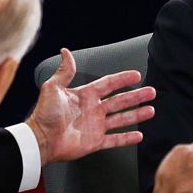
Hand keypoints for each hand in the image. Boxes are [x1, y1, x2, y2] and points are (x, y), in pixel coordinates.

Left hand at [26, 48, 155, 164]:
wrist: (40, 139)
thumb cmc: (44, 114)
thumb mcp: (53, 88)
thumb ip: (64, 71)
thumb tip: (65, 51)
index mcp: (85, 95)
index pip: (108, 84)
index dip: (122, 79)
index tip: (136, 75)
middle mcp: (93, 110)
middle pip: (120, 101)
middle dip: (136, 96)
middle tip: (151, 91)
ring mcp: (95, 126)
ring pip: (121, 119)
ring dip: (137, 114)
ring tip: (151, 109)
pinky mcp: (95, 142)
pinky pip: (115, 140)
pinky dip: (127, 138)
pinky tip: (139, 135)